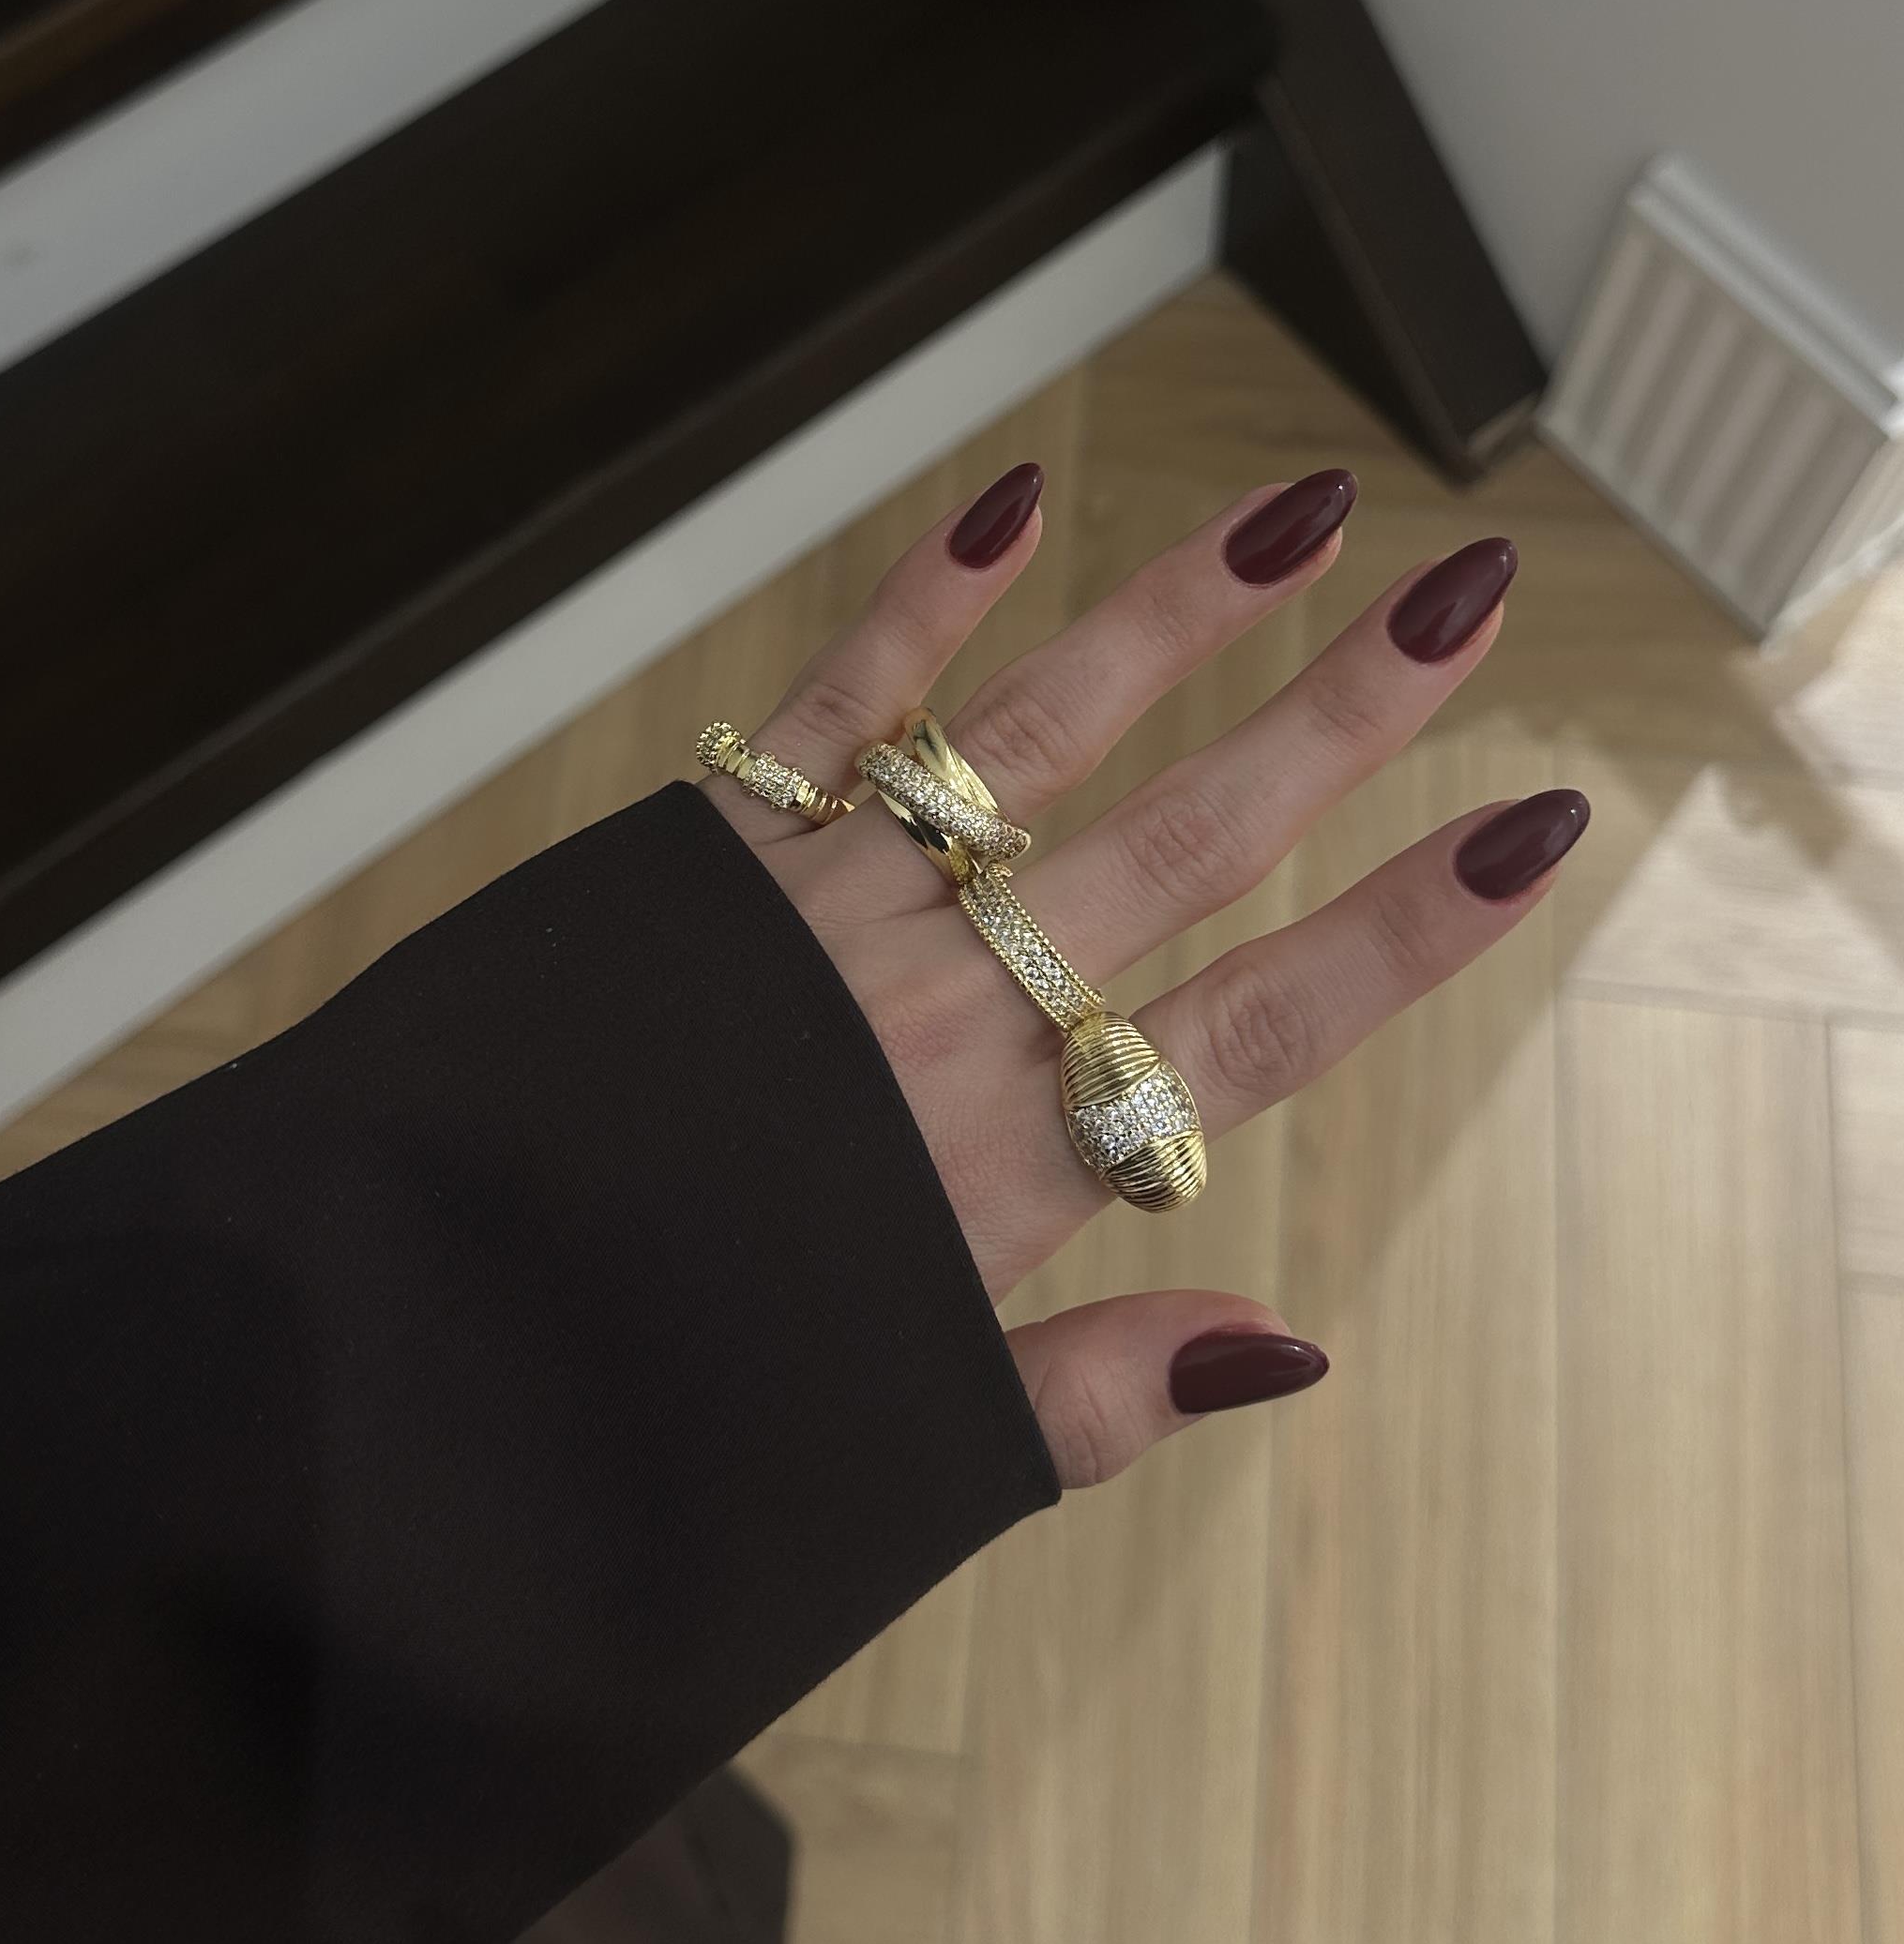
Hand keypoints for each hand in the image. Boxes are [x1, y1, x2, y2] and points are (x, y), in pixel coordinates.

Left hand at [702, 462, 1585, 1488]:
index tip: (1531, 829)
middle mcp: (941, 1017)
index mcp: (1007, 1165)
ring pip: (1037, 740)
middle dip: (1345, 719)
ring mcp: (826, 917)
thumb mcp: (901, 1442)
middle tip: (1472, 596)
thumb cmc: (658, 1409)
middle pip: (1186, 842)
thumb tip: (1293, 1349)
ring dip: (1178, 617)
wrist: (413, 1337)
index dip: (1406, 931)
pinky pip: (838, 711)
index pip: (1259, 1023)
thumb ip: (1099, 1391)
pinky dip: (924, 604)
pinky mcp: (703, 858)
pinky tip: (1016, 500)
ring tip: (1307, 511)